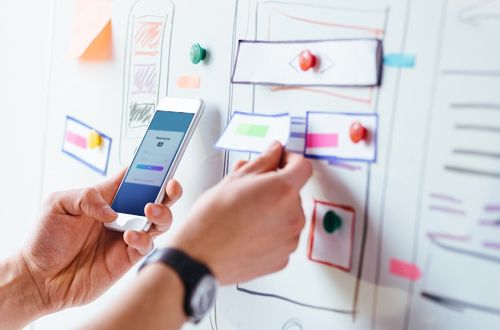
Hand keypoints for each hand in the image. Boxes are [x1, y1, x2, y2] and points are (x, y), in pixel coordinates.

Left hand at [16, 170, 181, 315]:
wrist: (39, 278)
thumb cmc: (44, 239)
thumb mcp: (57, 204)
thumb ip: (86, 197)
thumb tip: (112, 210)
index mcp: (107, 197)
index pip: (134, 177)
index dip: (150, 167)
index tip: (162, 158)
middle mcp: (121, 215)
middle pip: (156, 198)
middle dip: (169, 190)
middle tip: (171, 185)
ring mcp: (127, 236)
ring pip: (159, 221)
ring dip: (162, 213)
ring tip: (150, 209)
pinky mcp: (127, 258)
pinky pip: (147, 245)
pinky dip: (143, 238)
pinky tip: (129, 236)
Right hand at [168, 142, 311, 283]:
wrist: (199, 257)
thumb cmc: (211, 220)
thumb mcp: (235, 179)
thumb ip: (263, 161)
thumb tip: (275, 151)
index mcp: (283, 190)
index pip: (302, 166)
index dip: (289, 160)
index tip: (280, 162)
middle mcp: (293, 215)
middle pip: (293, 193)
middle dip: (276, 188)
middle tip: (251, 192)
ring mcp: (290, 240)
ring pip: (289, 216)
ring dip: (275, 211)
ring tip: (247, 215)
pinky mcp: (283, 258)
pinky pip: (283, 238)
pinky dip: (271, 233)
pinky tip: (250, 232)